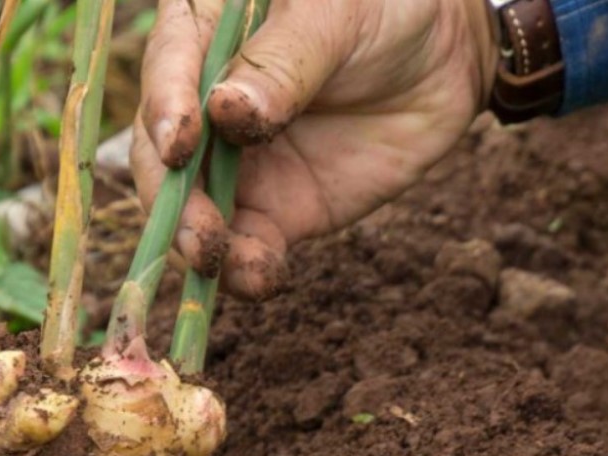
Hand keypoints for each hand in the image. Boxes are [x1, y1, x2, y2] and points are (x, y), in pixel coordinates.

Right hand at [133, 0, 499, 297]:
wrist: (446, 59)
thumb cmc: (383, 6)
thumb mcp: (337, 14)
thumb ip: (284, 61)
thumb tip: (227, 113)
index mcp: (202, 33)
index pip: (166, 70)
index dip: (165, 110)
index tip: (180, 146)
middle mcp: (201, 106)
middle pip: (161, 157)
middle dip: (173, 199)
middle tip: (197, 230)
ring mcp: (232, 166)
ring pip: (192, 214)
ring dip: (199, 247)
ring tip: (220, 262)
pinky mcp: (269, 213)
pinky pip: (244, 248)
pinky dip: (245, 271)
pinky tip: (262, 277)